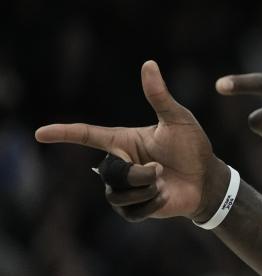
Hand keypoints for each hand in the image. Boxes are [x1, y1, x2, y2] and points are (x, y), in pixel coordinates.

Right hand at [35, 61, 227, 221]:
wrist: (207, 179)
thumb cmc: (192, 147)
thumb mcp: (177, 119)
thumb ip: (159, 96)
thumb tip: (149, 64)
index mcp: (123, 141)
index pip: (88, 135)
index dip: (64, 133)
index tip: (41, 133)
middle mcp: (119, 163)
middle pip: (110, 171)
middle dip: (140, 172)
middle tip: (161, 167)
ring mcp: (125, 187)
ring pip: (119, 193)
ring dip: (147, 187)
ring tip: (163, 180)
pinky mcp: (134, 209)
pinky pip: (132, 211)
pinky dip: (153, 203)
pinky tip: (165, 195)